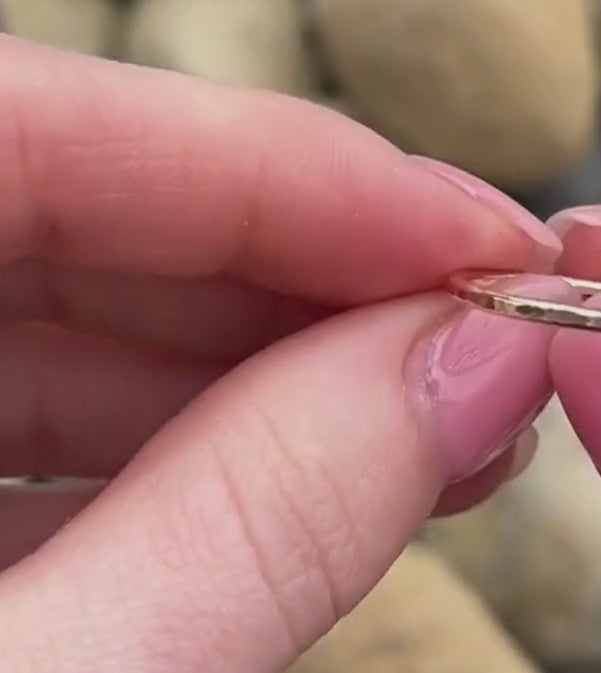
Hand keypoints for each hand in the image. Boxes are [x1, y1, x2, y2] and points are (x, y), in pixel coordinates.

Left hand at [0, 37, 564, 672]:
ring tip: (435, 412)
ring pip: (48, 308)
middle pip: (50, 203)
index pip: (21, 133)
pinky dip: (182, 446)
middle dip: (304, 266)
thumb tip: (471, 372)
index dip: (288, 171)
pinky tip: (312, 478)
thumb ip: (250, 539)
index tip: (483, 238)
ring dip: (266, 360)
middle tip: (483, 330)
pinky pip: (19, 423)